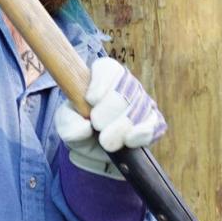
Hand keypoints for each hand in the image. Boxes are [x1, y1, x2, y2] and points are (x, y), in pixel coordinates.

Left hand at [55, 57, 166, 178]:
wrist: (96, 151)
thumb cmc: (81, 130)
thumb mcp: (66, 125)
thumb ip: (68, 123)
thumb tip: (86, 127)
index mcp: (103, 77)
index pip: (109, 68)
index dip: (102, 82)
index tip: (91, 100)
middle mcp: (126, 86)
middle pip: (126, 89)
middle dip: (111, 110)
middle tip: (98, 126)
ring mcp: (143, 102)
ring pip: (140, 107)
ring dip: (122, 126)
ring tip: (107, 142)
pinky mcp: (154, 122)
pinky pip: (155, 123)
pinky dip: (142, 133)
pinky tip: (129, 140)